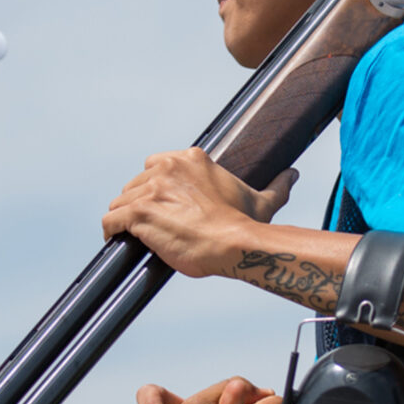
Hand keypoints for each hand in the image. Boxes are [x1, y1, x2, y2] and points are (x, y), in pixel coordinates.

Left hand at [101, 149, 296, 277]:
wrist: (235, 245)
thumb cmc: (247, 226)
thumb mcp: (263, 202)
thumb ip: (276, 186)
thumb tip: (293, 175)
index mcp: (191, 159)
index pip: (156, 165)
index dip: (156, 187)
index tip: (164, 206)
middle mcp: (168, 167)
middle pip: (136, 182)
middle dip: (140, 202)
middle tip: (151, 225)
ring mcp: (151, 188)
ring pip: (121, 201)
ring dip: (125, 217)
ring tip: (134, 236)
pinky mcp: (139, 212)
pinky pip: (110, 220)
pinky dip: (110, 231)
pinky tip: (116, 240)